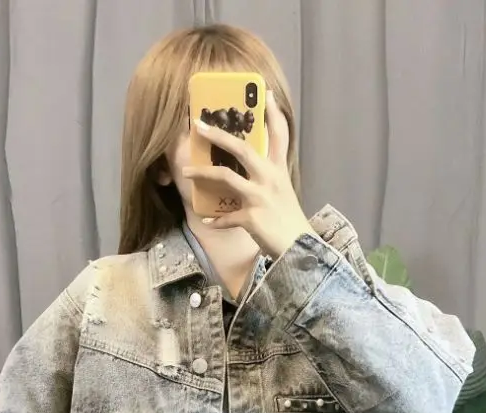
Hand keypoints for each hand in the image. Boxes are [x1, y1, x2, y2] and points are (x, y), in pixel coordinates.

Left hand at [182, 90, 313, 259]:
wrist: (299, 248)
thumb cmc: (289, 220)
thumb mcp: (283, 192)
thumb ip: (267, 179)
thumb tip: (246, 173)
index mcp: (279, 170)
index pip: (280, 135)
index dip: (273, 113)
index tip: (264, 92)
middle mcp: (270, 179)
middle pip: (243, 150)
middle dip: (219, 136)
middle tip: (199, 125)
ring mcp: (259, 198)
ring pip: (226, 178)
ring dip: (202, 174)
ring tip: (186, 172)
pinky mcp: (251, 218)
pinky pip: (226, 217)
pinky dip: (216, 219)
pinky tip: (207, 220)